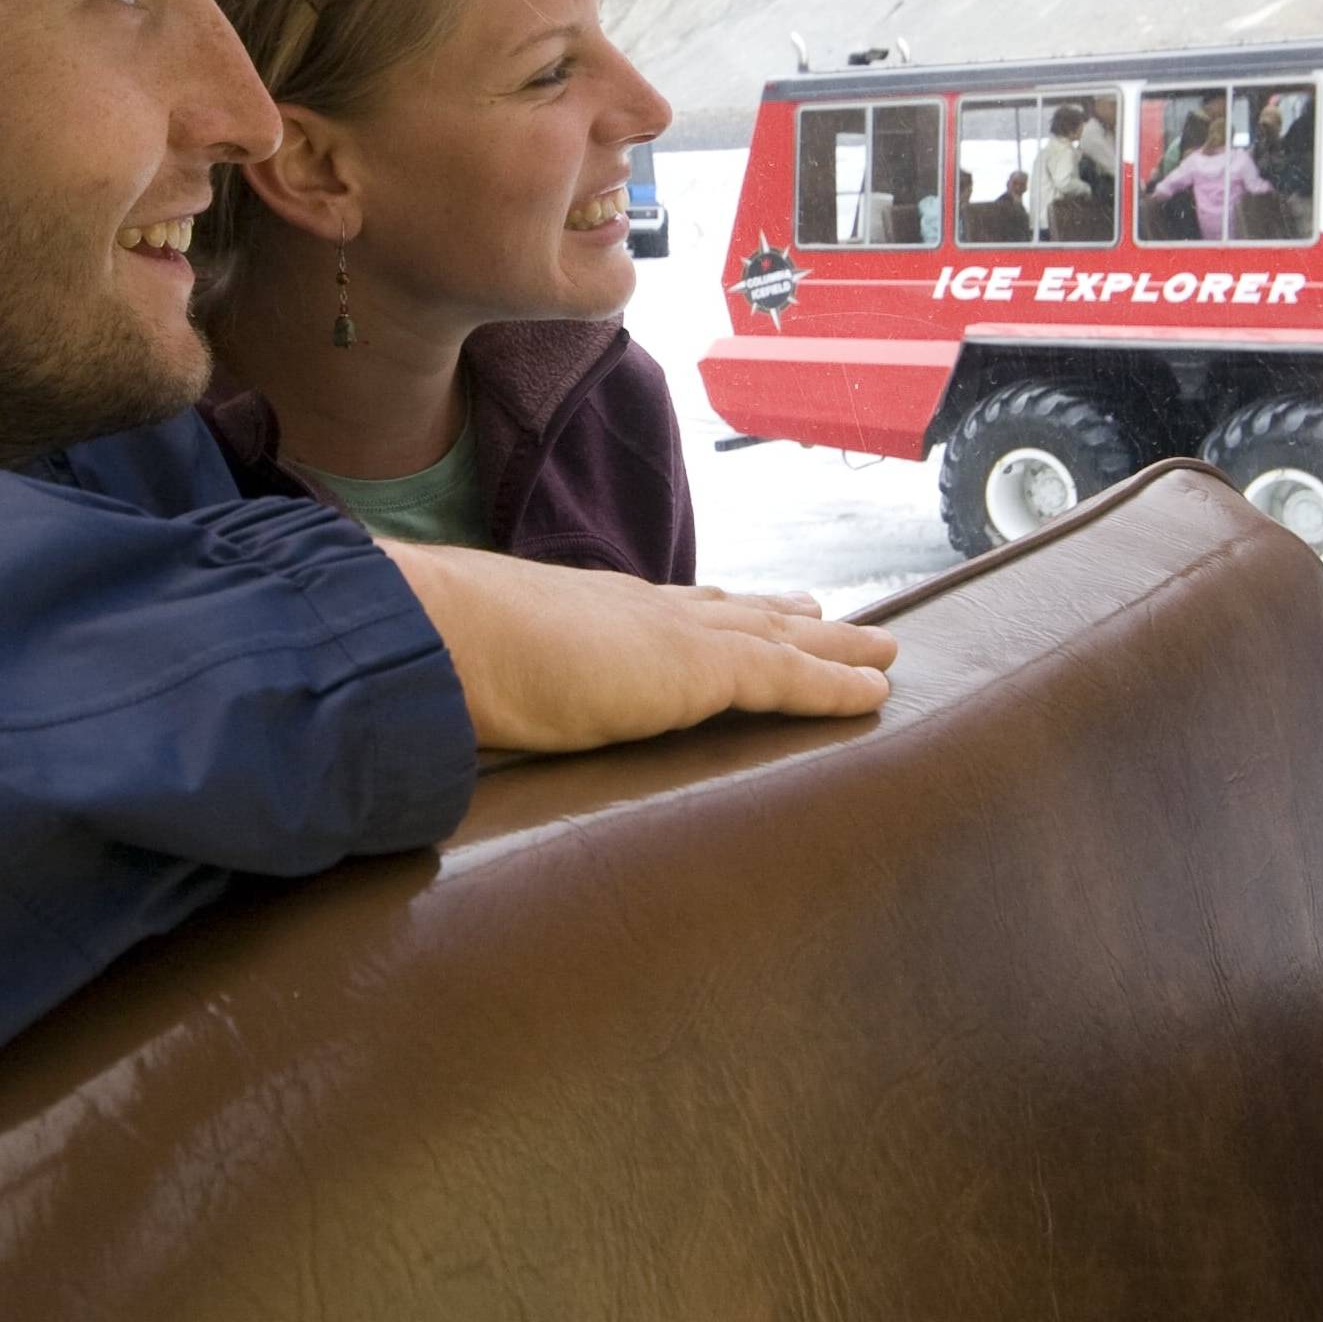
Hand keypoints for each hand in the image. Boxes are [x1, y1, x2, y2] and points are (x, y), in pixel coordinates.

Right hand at [376, 543, 894, 754]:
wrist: (443, 637)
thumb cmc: (442, 661)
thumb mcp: (486, 675)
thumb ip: (504, 688)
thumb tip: (469, 716)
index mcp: (596, 611)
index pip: (674, 608)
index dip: (719, 608)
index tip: (748, 605)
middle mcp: (644, 609)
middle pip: (737, 612)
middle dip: (788, 618)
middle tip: (832, 618)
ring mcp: (675, 635)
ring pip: (780, 640)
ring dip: (835, 648)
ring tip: (881, 651)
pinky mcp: (698, 670)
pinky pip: (787, 679)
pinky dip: (835, 687)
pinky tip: (874, 692)